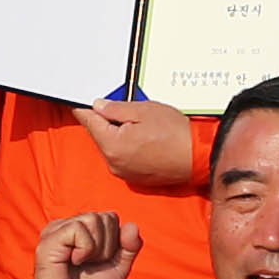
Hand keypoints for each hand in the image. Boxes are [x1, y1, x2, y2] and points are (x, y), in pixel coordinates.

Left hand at [76, 98, 196, 191]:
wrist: (199, 156)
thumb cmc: (175, 133)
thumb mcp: (143, 110)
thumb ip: (115, 108)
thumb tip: (98, 106)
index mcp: (112, 144)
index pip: (88, 121)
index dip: (84, 108)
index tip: (79, 100)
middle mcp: (114, 162)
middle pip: (100, 135)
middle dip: (108, 120)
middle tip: (127, 110)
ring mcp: (124, 173)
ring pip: (112, 146)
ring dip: (119, 134)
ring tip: (142, 125)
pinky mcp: (135, 178)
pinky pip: (123, 157)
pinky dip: (129, 146)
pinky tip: (146, 139)